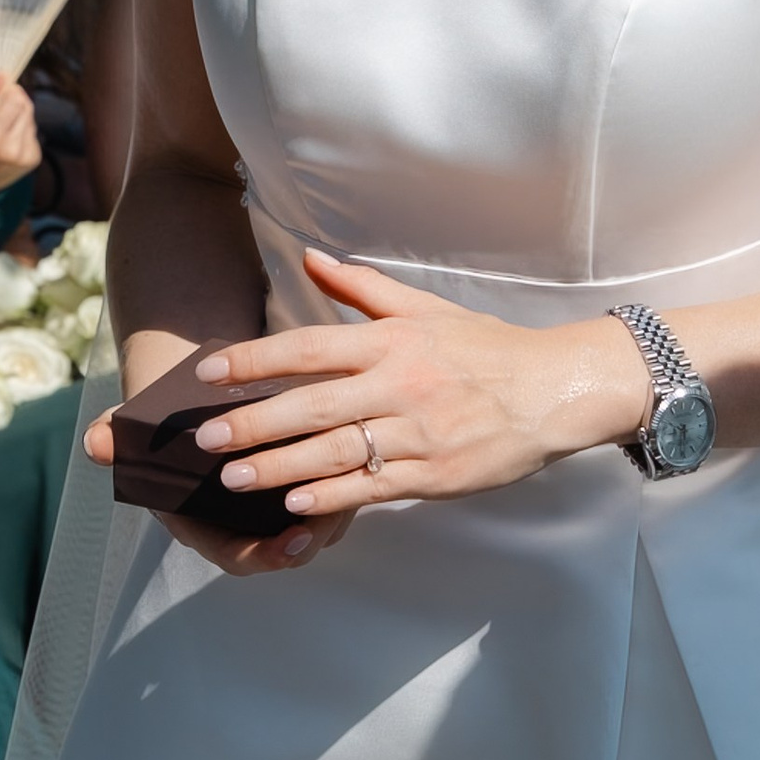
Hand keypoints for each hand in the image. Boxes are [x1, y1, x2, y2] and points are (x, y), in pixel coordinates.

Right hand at [0, 75, 42, 232]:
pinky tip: (5, 136)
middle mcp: (13, 150)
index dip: (9, 88)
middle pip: (26, 108)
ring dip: (18, 115)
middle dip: (14, 100)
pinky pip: (32, 134)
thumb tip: (2, 76)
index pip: (15, 100)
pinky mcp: (31, 162)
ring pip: (30, 119)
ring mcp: (25, 158)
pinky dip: (21, 129)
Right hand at [80, 381, 346, 575]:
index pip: (239, 557)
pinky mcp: (303, 476)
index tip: (289, 544)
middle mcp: (244, 522)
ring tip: (350, 489)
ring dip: (335, 511)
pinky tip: (361, 458)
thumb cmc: (166, 410)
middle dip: (309, 539)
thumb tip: (94, 444)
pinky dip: (346, 480)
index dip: (264, 557)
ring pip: (317, 521)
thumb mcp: (139, 423)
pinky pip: (332, 490)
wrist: (193, 382)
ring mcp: (276, 504)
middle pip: (287, 547)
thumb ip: (115, 436)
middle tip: (327, 525)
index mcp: (205, 522)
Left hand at [182, 250, 650, 525]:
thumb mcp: (424, 309)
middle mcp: (398, 385)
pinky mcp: (433, 475)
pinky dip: (330, 496)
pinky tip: (292, 503)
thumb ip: (362, 288)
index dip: (255, 359)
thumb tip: (308, 256)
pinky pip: (371, 488)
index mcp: (391, 343)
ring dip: (278, 465)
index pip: (309, 347)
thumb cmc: (486, 349)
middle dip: (254, 422)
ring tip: (233, 476)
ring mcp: (415, 434)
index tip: (210, 371)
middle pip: (312, 405)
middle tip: (205, 438)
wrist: (554, 392)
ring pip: (334, 452)